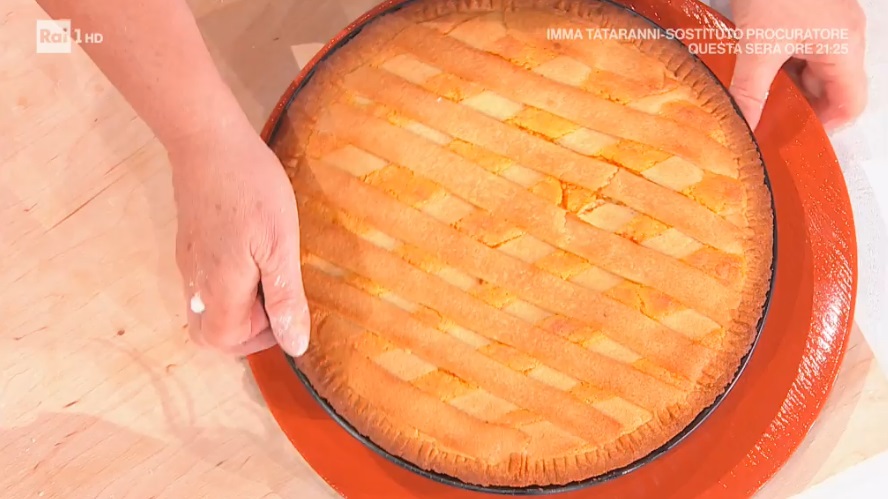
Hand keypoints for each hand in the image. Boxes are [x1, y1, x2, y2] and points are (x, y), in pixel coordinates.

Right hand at [167, 119, 310, 356]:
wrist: (208, 140)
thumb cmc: (251, 189)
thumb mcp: (281, 245)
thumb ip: (285, 298)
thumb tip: (295, 345)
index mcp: (218, 288)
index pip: (225, 342)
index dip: (259, 339)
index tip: (284, 309)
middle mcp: (196, 282)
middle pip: (210, 333)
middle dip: (246, 330)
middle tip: (276, 298)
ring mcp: (189, 263)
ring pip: (206, 308)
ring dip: (239, 307)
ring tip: (267, 273)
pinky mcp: (190, 243)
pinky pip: (204, 284)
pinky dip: (228, 286)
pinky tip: (252, 255)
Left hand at [729, 0, 866, 130]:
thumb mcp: (758, 48)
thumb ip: (749, 92)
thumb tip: (743, 126)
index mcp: (844, 47)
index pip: (849, 104)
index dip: (824, 126)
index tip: (793, 138)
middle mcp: (843, 37)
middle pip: (828, 89)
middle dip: (797, 107)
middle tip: (766, 123)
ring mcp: (827, 26)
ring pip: (811, 70)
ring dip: (785, 87)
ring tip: (755, 101)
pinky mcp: (808, 16)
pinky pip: (800, 52)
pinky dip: (780, 66)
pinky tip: (755, 74)